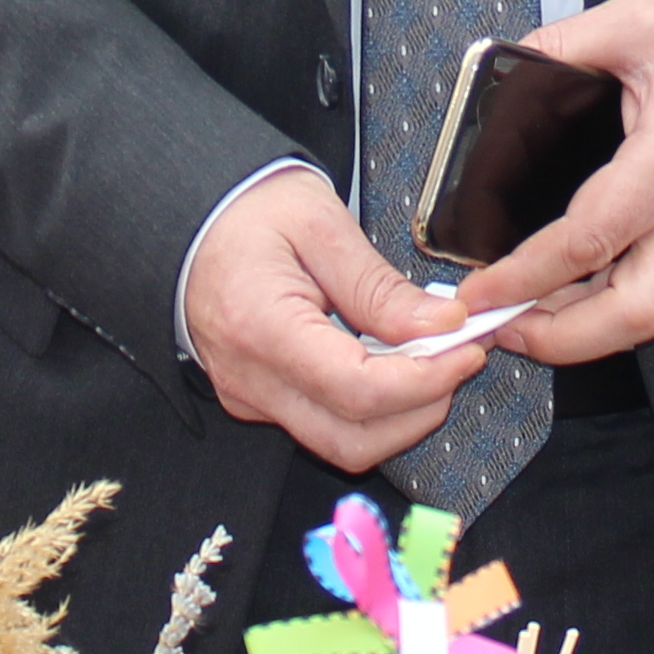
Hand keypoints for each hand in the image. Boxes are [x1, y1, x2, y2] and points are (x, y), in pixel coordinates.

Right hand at [182, 171, 473, 472]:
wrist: (188, 217)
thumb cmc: (246, 210)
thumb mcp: (321, 226)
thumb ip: (381, 287)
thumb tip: (443, 325)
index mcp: (262, 328)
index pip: (358, 391)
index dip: (426, 380)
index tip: (465, 349)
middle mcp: (250, 379)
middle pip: (352, 439)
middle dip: (420, 409)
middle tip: (456, 358)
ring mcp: (250, 396)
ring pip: (339, 442)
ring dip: (398, 415)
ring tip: (428, 358)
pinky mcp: (256, 399)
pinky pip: (321, 425)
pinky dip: (369, 407)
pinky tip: (388, 362)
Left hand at [453, 0, 653, 367]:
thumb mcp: (637, 22)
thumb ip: (563, 44)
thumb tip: (508, 64)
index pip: (588, 242)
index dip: (525, 277)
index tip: (480, 290)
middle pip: (630, 316)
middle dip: (557, 340)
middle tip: (501, 327)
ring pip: (648, 318)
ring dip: (581, 330)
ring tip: (523, 313)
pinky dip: (613, 309)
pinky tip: (574, 296)